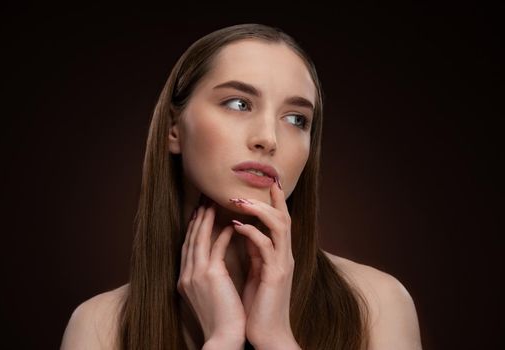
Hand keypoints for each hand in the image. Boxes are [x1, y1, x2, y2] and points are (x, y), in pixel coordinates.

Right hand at [177, 204, 245, 344]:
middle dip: (196, 219)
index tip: (198, 214)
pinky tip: (230, 225)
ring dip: (206, 220)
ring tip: (212, 204)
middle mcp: (186, 274)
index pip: (188, 248)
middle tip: (202, 200)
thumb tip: (215, 262)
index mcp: (185, 280)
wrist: (223, 338)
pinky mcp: (210, 275)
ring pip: (199, 239)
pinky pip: (216, 247)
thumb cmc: (221, 320)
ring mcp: (195, 274)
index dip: (193, 230)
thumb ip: (209, 277)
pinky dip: (222, 234)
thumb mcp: (210, 295)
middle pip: (190, 239)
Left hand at [230, 181, 300, 348]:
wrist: (268, 335)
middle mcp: (285, 255)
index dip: (274, 199)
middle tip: (256, 182)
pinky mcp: (275, 275)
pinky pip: (266, 246)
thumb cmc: (260, 305)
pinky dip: (252, 232)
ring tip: (240, 200)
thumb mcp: (258, 272)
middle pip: (284, 216)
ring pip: (280, 226)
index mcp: (279, 254)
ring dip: (260, 210)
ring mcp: (282, 264)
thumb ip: (256, 251)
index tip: (267, 180)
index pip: (279, 219)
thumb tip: (246, 230)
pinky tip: (236, 225)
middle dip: (271, 197)